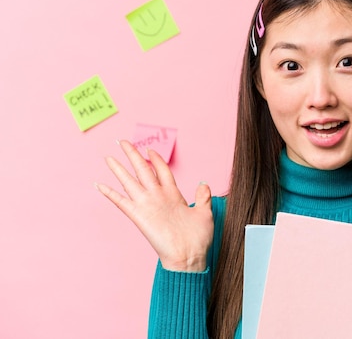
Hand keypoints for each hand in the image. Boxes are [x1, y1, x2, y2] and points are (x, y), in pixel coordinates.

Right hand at [95, 140, 213, 271]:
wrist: (189, 257)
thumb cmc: (198, 238)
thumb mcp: (205, 213)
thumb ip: (202, 197)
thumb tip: (204, 183)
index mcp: (174, 195)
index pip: (162, 171)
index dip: (156, 159)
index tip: (150, 149)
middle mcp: (158, 197)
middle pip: (143, 170)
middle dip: (133, 155)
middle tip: (123, 142)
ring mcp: (148, 205)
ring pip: (130, 181)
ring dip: (119, 169)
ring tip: (108, 157)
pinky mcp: (139, 216)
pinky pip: (121, 202)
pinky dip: (110, 194)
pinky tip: (99, 185)